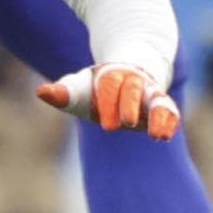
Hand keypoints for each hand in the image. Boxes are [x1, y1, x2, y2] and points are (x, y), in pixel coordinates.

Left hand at [36, 65, 178, 138]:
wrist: (129, 75)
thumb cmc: (98, 88)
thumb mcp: (80, 88)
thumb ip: (63, 92)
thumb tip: (41, 92)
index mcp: (113, 75)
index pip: (111, 84)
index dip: (108, 100)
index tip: (105, 124)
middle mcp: (135, 82)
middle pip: (134, 89)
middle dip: (129, 105)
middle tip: (125, 123)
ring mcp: (151, 96)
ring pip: (159, 101)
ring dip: (159, 116)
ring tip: (158, 136)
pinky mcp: (162, 110)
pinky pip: (170, 114)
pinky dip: (169, 123)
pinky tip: (165, 137)